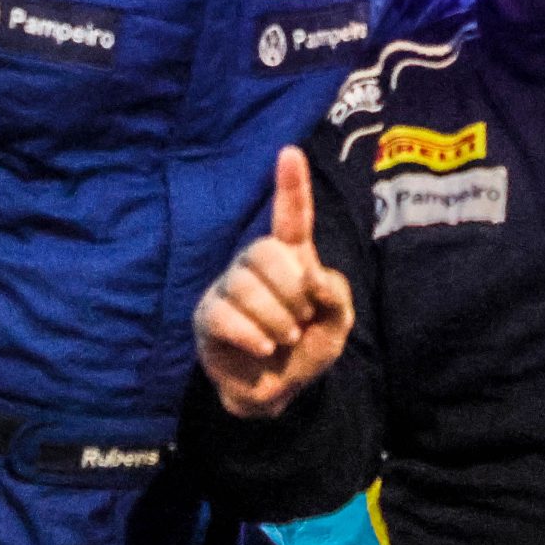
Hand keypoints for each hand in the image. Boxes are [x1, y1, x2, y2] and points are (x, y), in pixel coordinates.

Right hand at [196, 148, 355, 419]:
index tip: (290, 152)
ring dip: (275, 319)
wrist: (278, 392)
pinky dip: (251, 334)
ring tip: (282, 339)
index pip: (291, 215)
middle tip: (300, 321)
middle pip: (266, 251)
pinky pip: (224, 314)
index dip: (292, 185)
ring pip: (245, 285)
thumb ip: (336, 295)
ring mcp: (228, 288)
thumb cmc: (306, 348)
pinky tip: (263, 346)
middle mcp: (254, 264)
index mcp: (291, 258)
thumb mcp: (337, 324)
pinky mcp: (207, 316)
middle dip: (291, 291)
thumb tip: (311, 277)